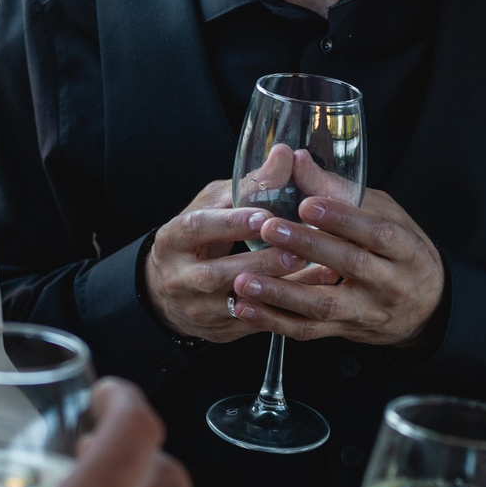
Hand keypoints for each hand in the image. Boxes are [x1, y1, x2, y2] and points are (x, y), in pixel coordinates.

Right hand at [142, 177, 329, 343]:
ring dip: (279, 289)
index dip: (231, 223)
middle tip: (298, 249)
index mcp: (172, 239)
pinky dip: (284, 309)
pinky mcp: (217, 331)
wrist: (167, 291)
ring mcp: (196, 308)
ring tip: (318, 273)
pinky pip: (253, 324)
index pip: (197, 228)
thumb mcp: (212, 205)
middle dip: (260, 262)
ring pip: (238, 304)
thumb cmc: (198, 237)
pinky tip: (313, 296)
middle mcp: (179, 277)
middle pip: (216, 274)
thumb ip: (247, 185)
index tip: (265, 216)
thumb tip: (284, 154)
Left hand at [229, 146, 446, 348]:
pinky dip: (273, 321)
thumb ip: (339, 190)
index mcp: (405, 248)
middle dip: (307, 246)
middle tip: (268, 229)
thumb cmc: (399, 249)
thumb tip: (296, 159)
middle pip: (350, 265)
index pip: (377, 233)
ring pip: (324, 304)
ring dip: (281, 293)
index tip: (307, 203)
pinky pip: (308, 331)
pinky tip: (245, 307)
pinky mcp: (345, 331)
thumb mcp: (383, 214)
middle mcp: (390, 282)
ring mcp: (367, 311)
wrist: (426, 306)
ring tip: (244, 278)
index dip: (343, 218)